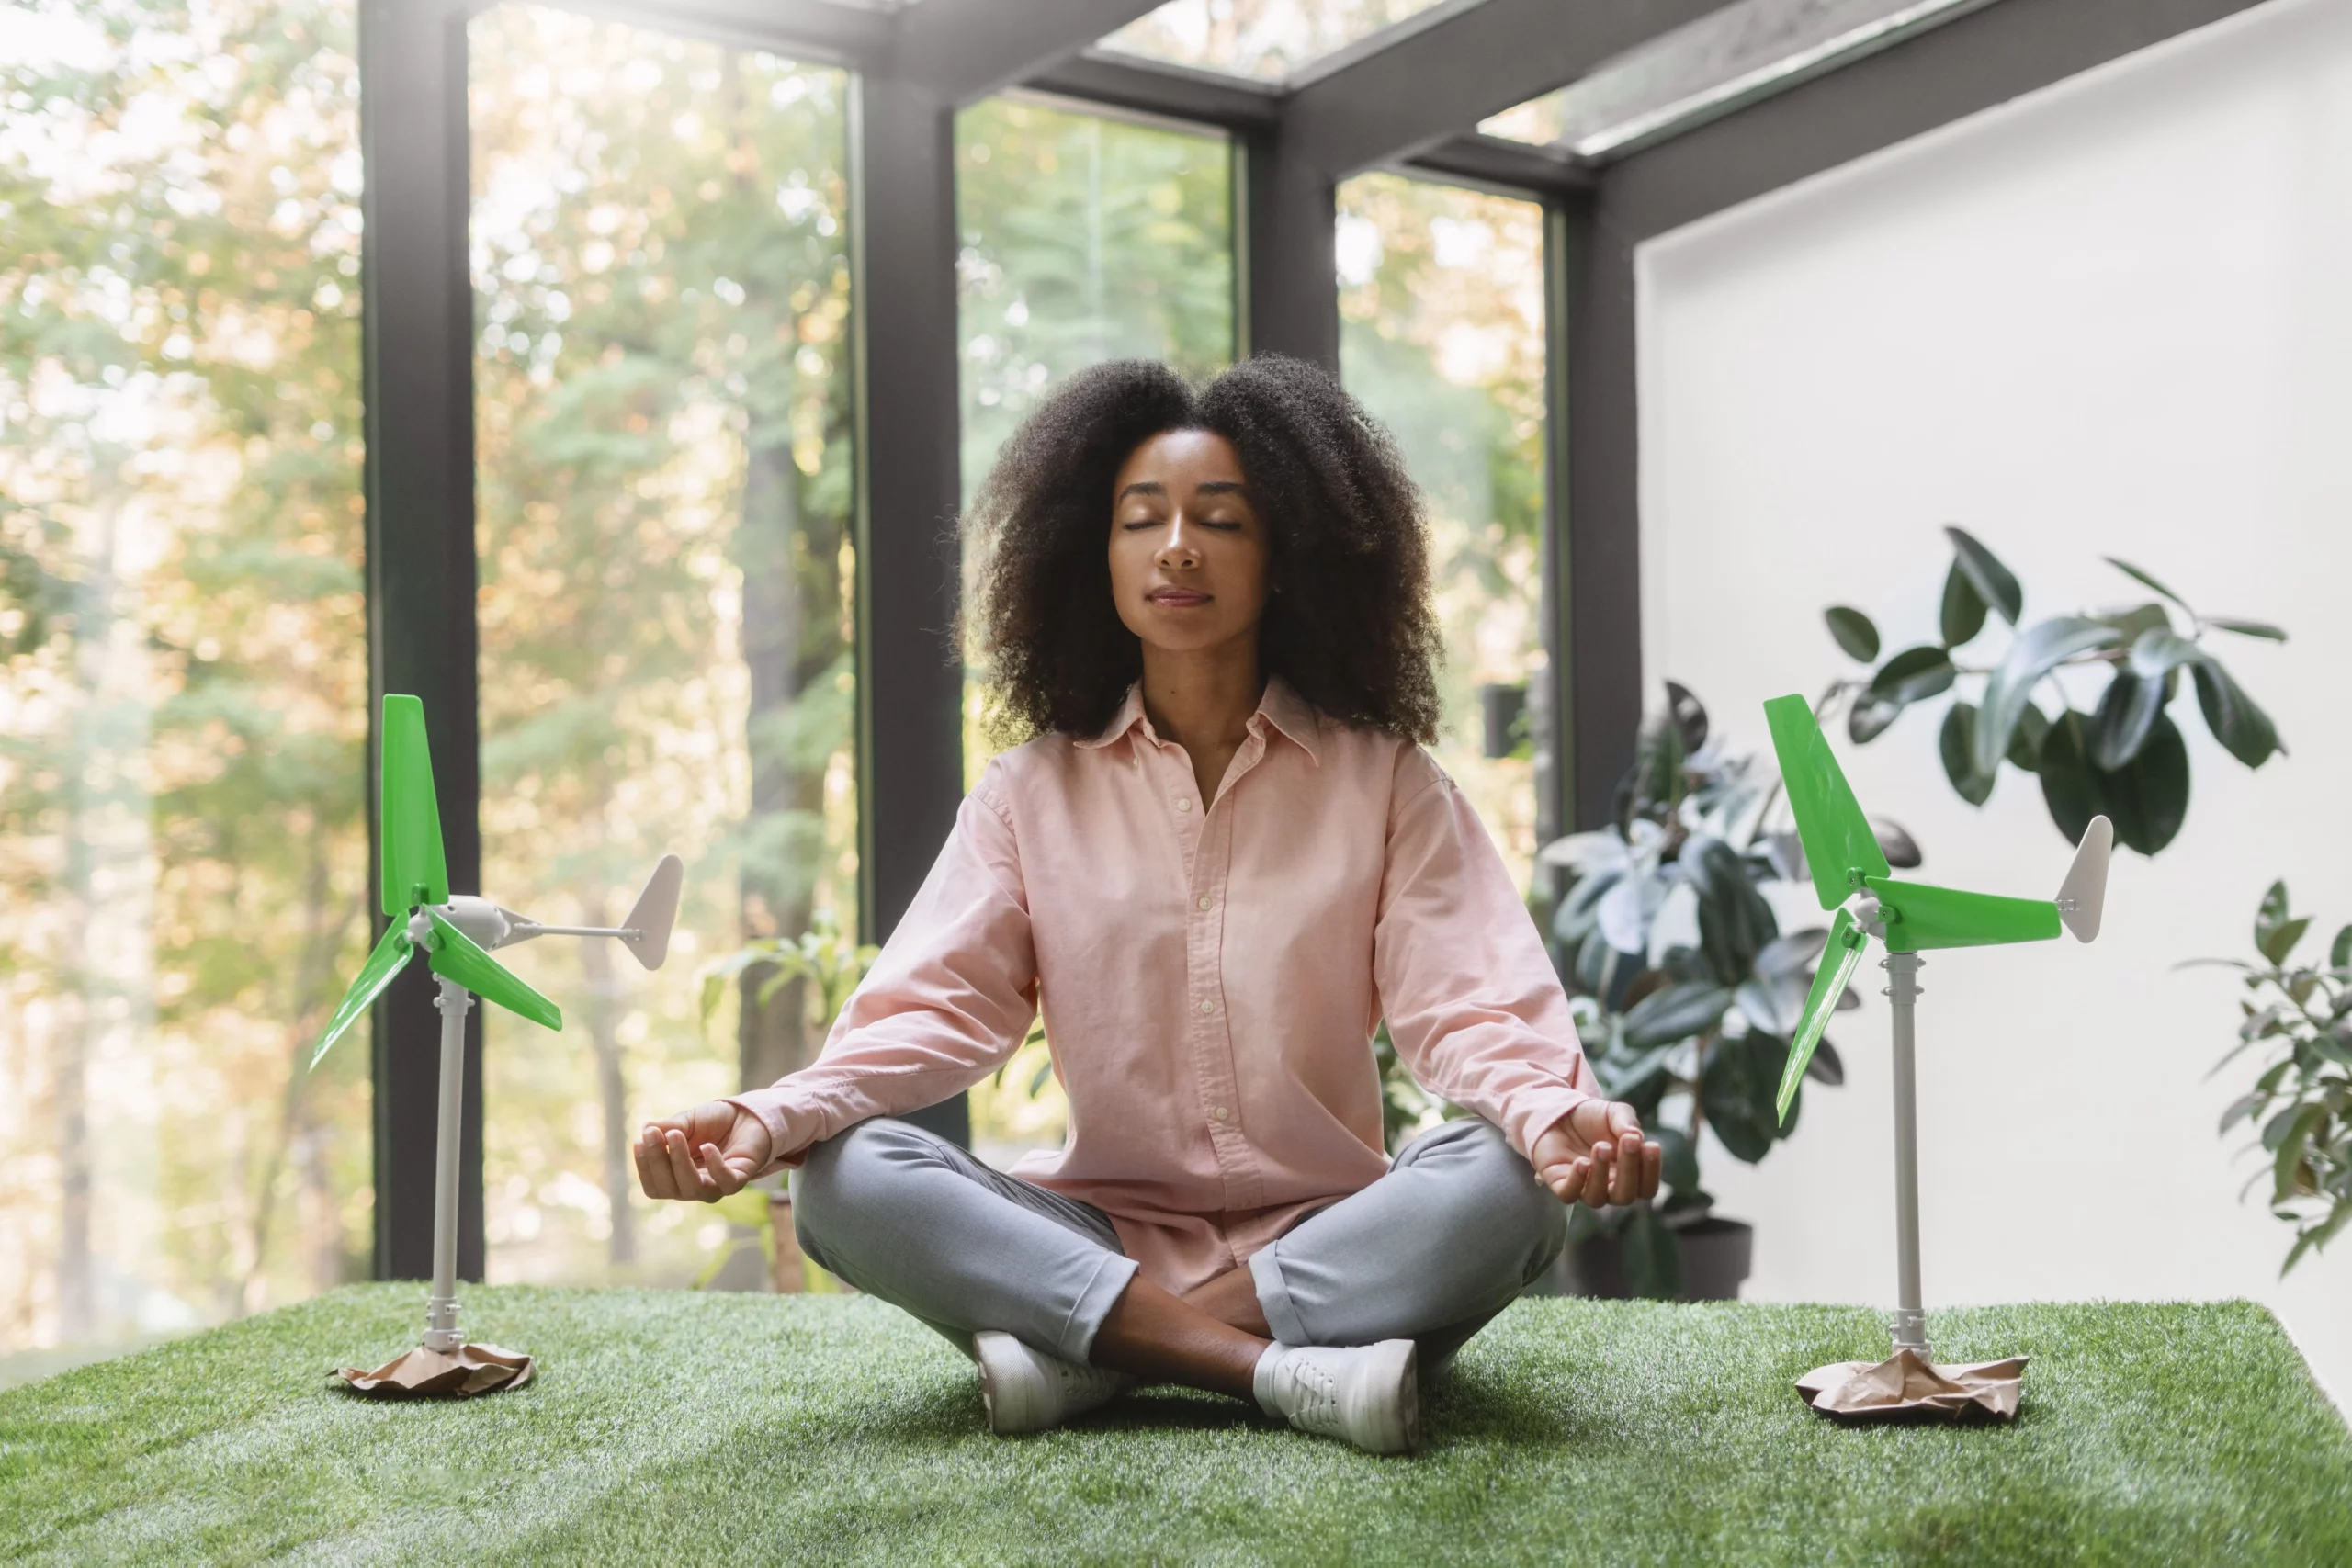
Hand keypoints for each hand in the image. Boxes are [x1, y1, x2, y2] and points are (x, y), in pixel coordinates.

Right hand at [633, 1100, 773, 1202]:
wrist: (746, 1115)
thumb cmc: (713, 1123)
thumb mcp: (686, 1121)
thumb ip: (668, 1128)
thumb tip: (646, 1130)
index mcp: (677, 1178)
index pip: (655, 1186)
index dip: (644, 1167)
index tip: (639, 1141)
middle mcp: (694, 1187)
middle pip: (669, 1189)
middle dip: (658, 1161)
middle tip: (654, 1134)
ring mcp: (716, 1186)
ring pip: (693, 1189)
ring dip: (680, 1162)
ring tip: (676, 1135)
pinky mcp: (739, 1179)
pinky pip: (726, 1182)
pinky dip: (715, 1166)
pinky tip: (707, 1146)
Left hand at [1531, 1099, 1662, 1208]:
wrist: (1560, 1113)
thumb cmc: (1593, 1118)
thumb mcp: (1614, 1113)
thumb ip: (1627, 1122)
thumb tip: (1636, 1136)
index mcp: (1628, 1175)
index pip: (1646, 1188)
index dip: (1651, 1172)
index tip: (1651, 1145)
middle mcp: (1608, 1187)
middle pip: (1624, 1196)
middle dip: (1629, 1170)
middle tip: (1628, 1141)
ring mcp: (1584, 1187)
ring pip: (1597, 1198)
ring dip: (1601, 1174)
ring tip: (1601, 1146)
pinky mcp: (1560, 1183)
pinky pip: (1569, 1195)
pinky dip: (1576, 1182)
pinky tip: (1582, 1162)